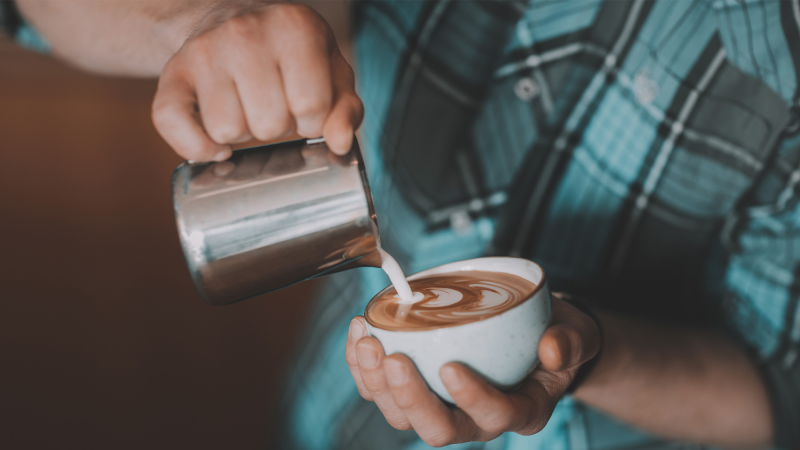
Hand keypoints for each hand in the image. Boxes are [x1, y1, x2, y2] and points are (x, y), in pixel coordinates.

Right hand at [152, 2, 362, 161]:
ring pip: (227, 131)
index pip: (311, 106)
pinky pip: (172, 124)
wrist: (228, 17)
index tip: (305, 106)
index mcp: (296, 27)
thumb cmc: (290, 54)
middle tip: (273, 104)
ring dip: (241, 134)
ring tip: (246, 107)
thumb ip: (345, 108)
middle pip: (269, 125)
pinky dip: (195, 146)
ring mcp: (205, 51)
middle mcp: (246, 32)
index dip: (313, 120)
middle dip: (277, 127)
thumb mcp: (332, 71)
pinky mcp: (172, 72)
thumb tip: (341, 143)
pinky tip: (215, 143)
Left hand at [345, 296, 600, 446]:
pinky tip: (359, 330)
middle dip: (409, 398)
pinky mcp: (418, 389)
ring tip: (367, 340)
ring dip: (376, 383)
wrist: (534, 334)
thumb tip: (551, 349)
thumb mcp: (576, 335)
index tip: (450, 367)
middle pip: (437, 428)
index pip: (494, 415)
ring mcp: (443, 406)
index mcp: (520, 410)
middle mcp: (476, 419)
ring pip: (401, 415)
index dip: (471, 398)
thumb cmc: (553, 336)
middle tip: (393, 358)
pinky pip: (383, 389)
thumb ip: (571, 341)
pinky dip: (364, 365)